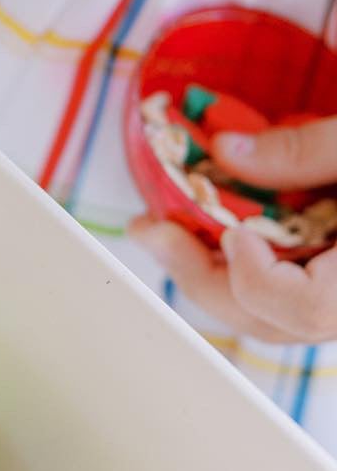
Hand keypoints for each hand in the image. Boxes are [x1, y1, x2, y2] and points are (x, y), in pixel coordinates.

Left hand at [132, 117, 336, 342]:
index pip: (308, 308)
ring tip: (162, 229)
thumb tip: (225, 152)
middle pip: (273, 319)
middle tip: (151, 228)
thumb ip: (307, 150)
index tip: (235, 232)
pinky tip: (204, 232)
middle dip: (202, 275)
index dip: (260, 278)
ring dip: (209, 274)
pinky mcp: (330, 283)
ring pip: (270, 315)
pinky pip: (279, 293)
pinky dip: (235, 267)